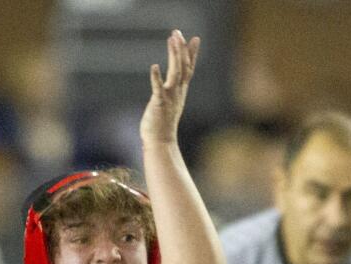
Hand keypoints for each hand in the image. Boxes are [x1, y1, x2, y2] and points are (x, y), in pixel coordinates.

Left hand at [141, 29, 198, 144]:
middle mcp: (177, 93)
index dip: (191, 54)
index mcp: (180, 92)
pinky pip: (158, 89)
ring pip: (175, 73)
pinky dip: (156, 77)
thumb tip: (170, 87)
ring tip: (172, 40)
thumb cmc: (162, 126)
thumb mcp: (169, 105)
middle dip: (182, 49)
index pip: (188, 69)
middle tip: (178, 32)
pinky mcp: (159, 104)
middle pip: (183, 67)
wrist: (161, 143)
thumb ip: (170, 94)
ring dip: (174, 56)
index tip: (195, 39)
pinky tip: (154, 66)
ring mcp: (169, 98)